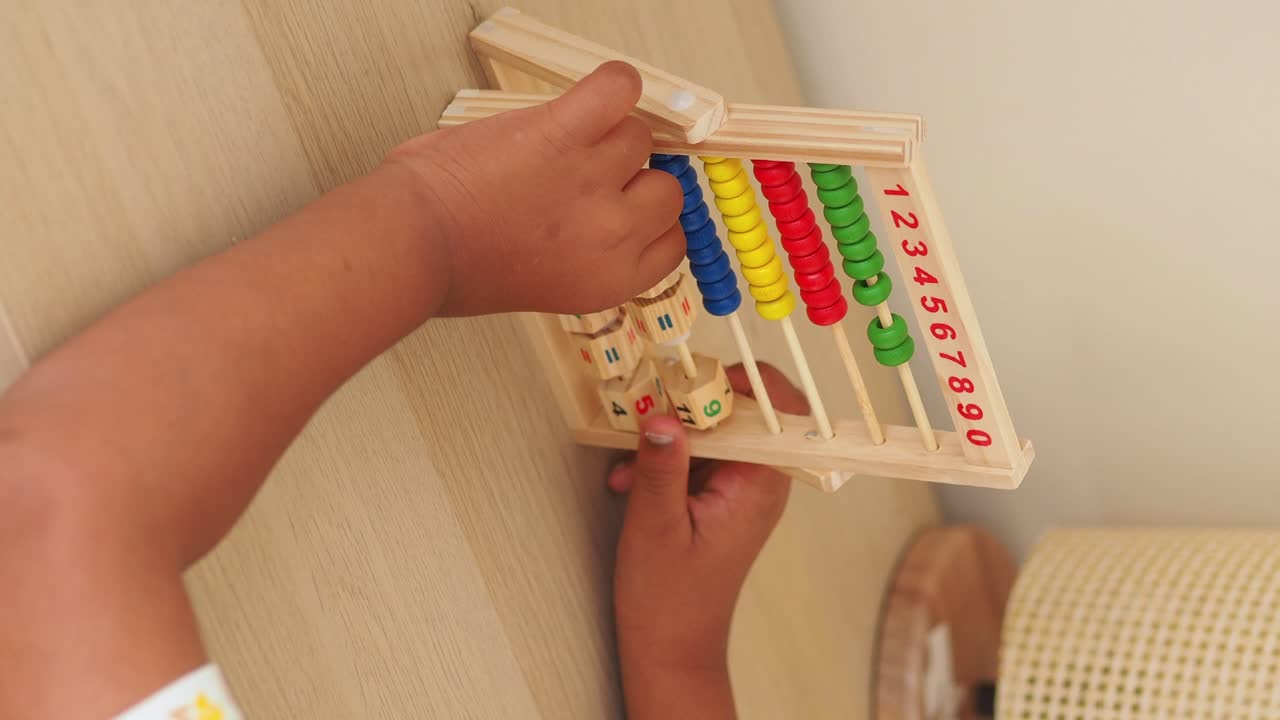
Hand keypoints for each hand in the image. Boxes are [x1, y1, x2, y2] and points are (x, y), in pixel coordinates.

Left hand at [385, 61, 684, 316]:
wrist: (413, 245)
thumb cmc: (457, 268)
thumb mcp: (545, 286)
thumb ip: (588, 256)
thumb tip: (605, 216)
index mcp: (610, 279)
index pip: (674, 242)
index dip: (649, 220)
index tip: (629, 206)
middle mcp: (612, 234)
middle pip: (666, 189)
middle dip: (632, 178)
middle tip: (589, 173)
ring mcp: (592, 181)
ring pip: (639, 137)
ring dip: (609, 133)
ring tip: (567, 138)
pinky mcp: (564, 133)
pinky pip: (618, 89)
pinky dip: (612, 83)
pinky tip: (594, 95)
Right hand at [609, 363, 808, 717]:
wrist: (671, 649)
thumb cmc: (669, 601)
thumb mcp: (654, 525)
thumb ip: (662, 466)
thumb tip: (664, 415)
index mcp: (760, 484)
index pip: (776, 407)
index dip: (738, 382)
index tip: (691, 381)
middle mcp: (762, 481)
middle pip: (740, 412)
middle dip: (687, 410)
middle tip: (646, 417)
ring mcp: (743, 489)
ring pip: (713, 432)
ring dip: (669, 439)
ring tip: (630, 468)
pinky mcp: (723, 498)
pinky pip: (698, 457)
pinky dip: (665, 461)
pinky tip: (631, 482)